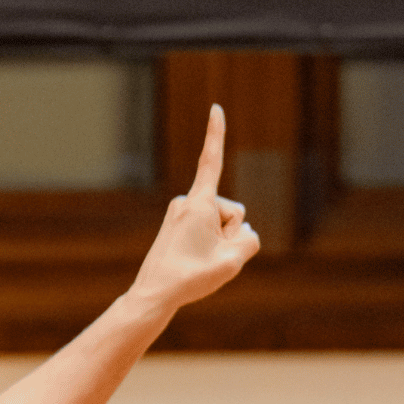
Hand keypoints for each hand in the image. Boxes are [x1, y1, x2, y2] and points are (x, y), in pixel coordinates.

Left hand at [125, 104, 260, 317]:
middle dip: (230, 233)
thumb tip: (244, 234)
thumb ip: (250, 240)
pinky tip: (194, 263)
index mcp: (198, 203)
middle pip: (232, 211)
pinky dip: (209, 246)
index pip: (211, 160)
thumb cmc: (190, 277)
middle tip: (208, 257)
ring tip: (198, 262)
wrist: (154, 294)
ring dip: (219, 242)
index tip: (215, 108)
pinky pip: (208, 231)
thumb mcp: (233, 261)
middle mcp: (187, 202)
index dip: (215, 133)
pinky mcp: (177, 226)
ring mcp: (181, 214)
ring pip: (220, 224)